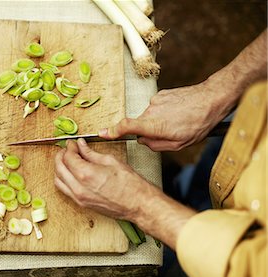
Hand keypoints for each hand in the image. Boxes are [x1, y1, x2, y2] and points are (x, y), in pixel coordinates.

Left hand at [54, 138, 195, 248]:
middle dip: (61, 156)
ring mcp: (79, 198)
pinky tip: (70, 173)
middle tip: (68, 149)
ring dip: (59, 168)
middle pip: (59, 168)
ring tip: (68, 160)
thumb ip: (91, 153)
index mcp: (86, 174)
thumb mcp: (111, 161)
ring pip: (58, 180)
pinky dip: (63, 179)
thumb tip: (81, 146)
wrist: (139, 205)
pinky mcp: (82, 204)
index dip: (69, 147)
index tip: (73, 143)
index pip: (68, 157)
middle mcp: (79, 188)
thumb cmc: (130, 185)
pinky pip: (64, 190)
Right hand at [99, 81, 233, 150]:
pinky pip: (157, 108)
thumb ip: (156, 145)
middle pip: (140, 125)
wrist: (211, 98)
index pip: (126, 126)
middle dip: (150, 131)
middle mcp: (151, 111)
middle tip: (170, 134)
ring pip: (150, 117)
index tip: (102, 133)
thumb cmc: (198, 123)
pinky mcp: (161, 94)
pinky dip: (165, 112)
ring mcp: (155, 101)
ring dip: (159, 121)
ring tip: (179, 121)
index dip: (112, 131)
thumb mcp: (178, 144)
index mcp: (154, 125)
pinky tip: (179, 113)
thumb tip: (143, 141)